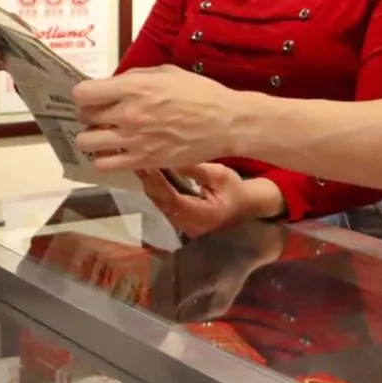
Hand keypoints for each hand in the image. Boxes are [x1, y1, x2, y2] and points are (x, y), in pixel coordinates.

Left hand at [71, 66, 247, 169]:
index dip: (84, 93)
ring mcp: (133, 140)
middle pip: (84, 116)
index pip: (84, 93)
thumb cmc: (198, 93)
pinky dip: (104, 158)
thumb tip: (113, 84)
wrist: (224, 123)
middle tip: (101, 114)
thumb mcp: (166, 72)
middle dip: (89, 113)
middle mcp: (128, 114)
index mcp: (134, 88)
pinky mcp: (142, 161)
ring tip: (105, 133)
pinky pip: (104, 164)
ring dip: (92, 136)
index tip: (92, 95)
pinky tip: (115, 151)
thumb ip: (135, 77)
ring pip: (87, 141)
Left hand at [138, 164, 266, 237]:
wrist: (243, 205)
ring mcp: (182, 225)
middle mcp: (189, 225)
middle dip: (149, 181)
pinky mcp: (179, 219)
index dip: (158, 183)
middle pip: (162, 203)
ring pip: (159, 204)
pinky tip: (149, 173)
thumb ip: (195, 169)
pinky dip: (156, 188)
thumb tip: (170, 157)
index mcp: (202, 216)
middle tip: (137, 159)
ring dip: (149, 184)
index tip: (147, 164)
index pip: (173, 200)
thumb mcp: (219, 175)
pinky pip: (163, 203)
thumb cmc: (234, 189)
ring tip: (140, 162)